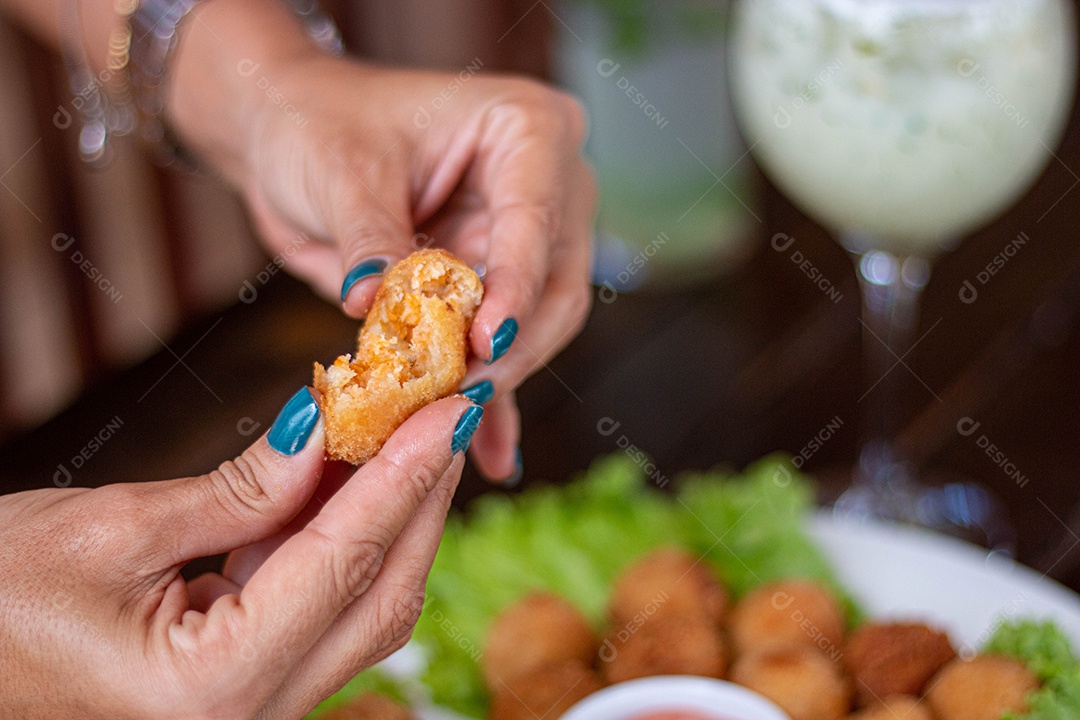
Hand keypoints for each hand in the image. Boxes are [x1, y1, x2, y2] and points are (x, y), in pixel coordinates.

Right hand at [0, 389, 479, 718]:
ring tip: (414, 431)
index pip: (345, 561)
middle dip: (422, 496)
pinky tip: (358, 478)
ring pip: (365, 605)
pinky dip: (348, 541)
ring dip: (394, 515)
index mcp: (214, 688)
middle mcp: (251, 718)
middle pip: (381, 594)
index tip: (451, 406)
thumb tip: (330, 431)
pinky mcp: (248, 686)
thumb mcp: (113, 531)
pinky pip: (325, 609)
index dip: (406, 474)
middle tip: (449, 410)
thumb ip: (243, 490)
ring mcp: (255, 711)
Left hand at [168, 3, 595, 483]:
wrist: (292, 137)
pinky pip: (506, 347)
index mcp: (526, 129)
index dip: (512, 290)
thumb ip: (371, 243)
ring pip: (539, 326)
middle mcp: (546, 183)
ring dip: (495, 376)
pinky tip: (491, 454)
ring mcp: (528, 238)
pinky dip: (493, 397)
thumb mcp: (340, 175)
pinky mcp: (498, 283)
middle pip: (554, 285)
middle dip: (507, 348)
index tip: (481, 347)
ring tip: (447, 426)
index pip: (534, 222)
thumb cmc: (320, 127)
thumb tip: (378, 308)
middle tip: (457, 399)